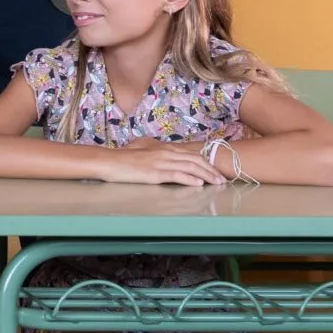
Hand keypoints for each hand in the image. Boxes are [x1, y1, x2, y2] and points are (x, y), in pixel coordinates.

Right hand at [88, 141, 227, 186]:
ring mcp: (162, 162)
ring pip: (190, 167)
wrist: (110, 161)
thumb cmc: (124, 159)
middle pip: (195, 160)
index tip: (215, 170)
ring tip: (216, 183)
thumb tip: (168, 158)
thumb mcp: (144, 151)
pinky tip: (199, 184)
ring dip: (206, 175)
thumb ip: (158, 153)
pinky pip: (177, 175)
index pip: (191, 154)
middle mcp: (166, 153)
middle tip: (222, 179)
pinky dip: (190, 179)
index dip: (206, 162)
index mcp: (165, 148)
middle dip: (211, 170)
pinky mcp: (155, 173)